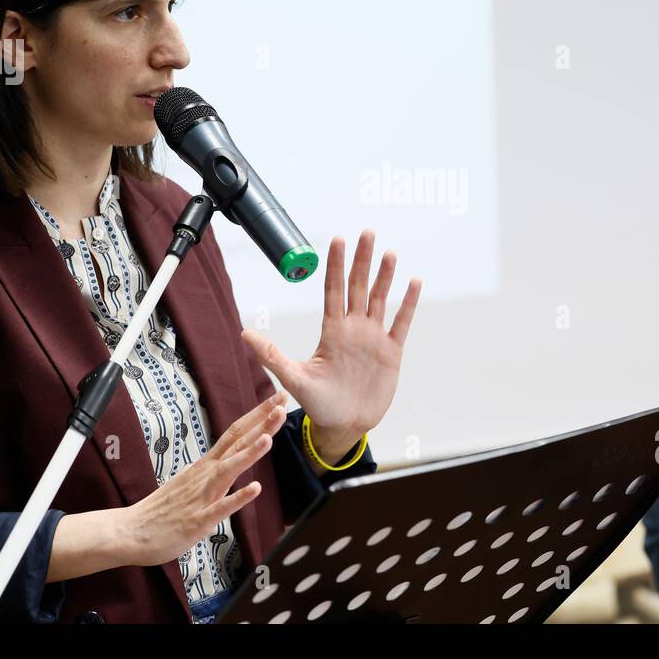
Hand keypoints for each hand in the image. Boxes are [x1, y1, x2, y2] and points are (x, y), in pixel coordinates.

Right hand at [119, 392, 288, 566]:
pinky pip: (220, 508)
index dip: (258, 415)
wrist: (131, 531)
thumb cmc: (163, 509)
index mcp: (206, 466)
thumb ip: (212, 470)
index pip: (236, 433)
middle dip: (261, 423)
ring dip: (249, 453)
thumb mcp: (192, 481)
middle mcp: (205, 475)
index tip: (277, 398)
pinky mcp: (197, 520)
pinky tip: (255, 489)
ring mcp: (201, 496)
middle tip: (282, 402)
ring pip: (228, 470)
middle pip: (236, 443)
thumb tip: (227, 459)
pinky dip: (238, 498)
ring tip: (269, 437)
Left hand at [241, 230, 421, 462]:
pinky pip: (401, 322)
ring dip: (385, 276)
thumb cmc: (319, 404)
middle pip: (358, 287)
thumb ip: (271, 356)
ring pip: (380, 299)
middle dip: (362, 260)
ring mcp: (373, 338)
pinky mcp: (391, 352)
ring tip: (389, 253)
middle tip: (367, 233)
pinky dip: (408, 303)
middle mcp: (353, 329)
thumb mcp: (294, 379)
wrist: (344, 425)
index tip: (338, 240)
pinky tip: (414, 282)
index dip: (336, 265)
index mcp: (331, 331)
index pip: (333, 290)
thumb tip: (244, 332)